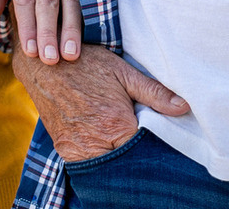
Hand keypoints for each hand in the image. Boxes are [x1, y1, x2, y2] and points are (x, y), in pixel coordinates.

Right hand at [12, 41, 187, 162]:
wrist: (44, 60)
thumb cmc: (86, 63)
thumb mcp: (123, 72)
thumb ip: (155, 93)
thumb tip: (184, 107)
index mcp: (115, 125)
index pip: (144, 152)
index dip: (152, 145)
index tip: (155, 135)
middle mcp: (95, 143)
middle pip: (125, 163)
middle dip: (135, 154)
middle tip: (138, 136)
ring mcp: (76, 149)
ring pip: (105, 167)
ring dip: (115, 156)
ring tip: (120, 138)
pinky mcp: (64, 149)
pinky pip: (86, 163)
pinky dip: (98, 156)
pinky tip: (104, 142)